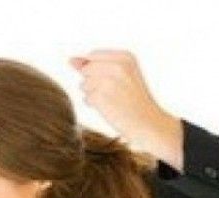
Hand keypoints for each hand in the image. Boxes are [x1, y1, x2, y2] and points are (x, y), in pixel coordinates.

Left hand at [69, 50, 183, 169]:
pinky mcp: (100, 96)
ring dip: (94, 94)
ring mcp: (108, 81)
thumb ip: (94, 65)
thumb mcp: (121, 75)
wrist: (148, 122)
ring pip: (84, 84)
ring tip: (113, 100)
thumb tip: (70, 60)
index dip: (96, 70)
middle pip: (86, 70)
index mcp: (125, 56)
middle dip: (93, 82)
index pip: (93, 55)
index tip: (112, 82)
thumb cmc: (133, 99)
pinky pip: (87, 98)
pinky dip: (95, 105)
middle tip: (114, 92)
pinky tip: (110, 108)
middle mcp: (117, 66)